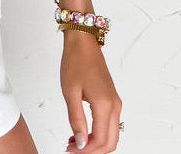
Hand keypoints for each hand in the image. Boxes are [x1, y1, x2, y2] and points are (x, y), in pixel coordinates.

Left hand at [61, 31, 121, 152]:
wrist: (82, 42)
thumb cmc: (75, 61)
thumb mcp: (70, 92)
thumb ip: (76, 120)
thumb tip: (81, 143)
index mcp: (105, 104)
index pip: (100, 140)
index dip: (85, 150)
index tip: (70, 149)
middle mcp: (114, 105)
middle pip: (110, 142)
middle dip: (92, 150)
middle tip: (72, 148)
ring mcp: (115, 102)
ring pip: (111, 135)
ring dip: (95, 142)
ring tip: (74, 140)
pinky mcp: (112, 99)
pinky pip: (109, 124)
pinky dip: (97, 132)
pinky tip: (82, 130)